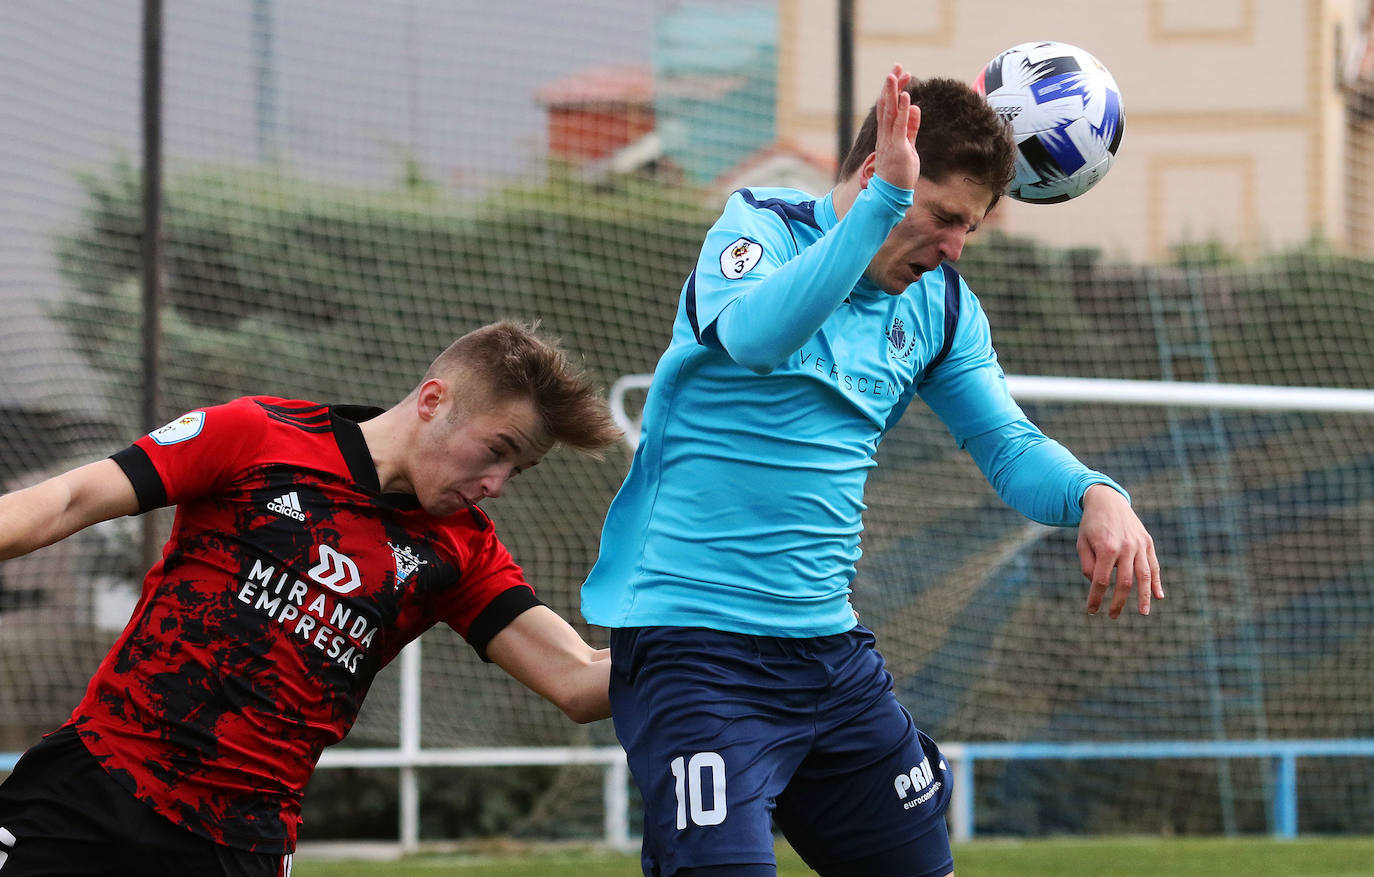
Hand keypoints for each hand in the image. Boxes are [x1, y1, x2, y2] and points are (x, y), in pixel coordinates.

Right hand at [872, 64, 919, 190]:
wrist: (891, 194)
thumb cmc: (900, 173)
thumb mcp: (909, 146)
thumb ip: (912, 127)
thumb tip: (917, 108)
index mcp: (887, 134)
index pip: (889, 107)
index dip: (894, 90)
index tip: (900, 74)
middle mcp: (885, 135)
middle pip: (887, 105)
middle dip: (892, 85)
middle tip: (897, 66)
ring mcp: (890, 141)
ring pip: (889, 112)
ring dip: (893, 93)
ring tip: (896, 75)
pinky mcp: (897, 148)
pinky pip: (900, 126)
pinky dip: (903, 111)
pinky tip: (907, 97)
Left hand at [1077, 484, 1163, 617]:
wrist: (1107, 500)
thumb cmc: (1091, 524)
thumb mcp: (1081, 543)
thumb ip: (1087, 564)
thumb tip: (1096, 584)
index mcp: (1106, 548)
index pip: (1101, 580)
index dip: (1096, 598)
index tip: (1091, 611)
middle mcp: (1126, 547)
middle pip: (1125, 582)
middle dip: (1118, 602)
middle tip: (1112, 616)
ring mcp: (1139, 545)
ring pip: (1144, 576)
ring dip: (1144, 597)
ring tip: (1143, 613)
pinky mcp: (1148, 543)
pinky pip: (1154, 565)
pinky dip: (1157, 582)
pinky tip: (1158, 596)